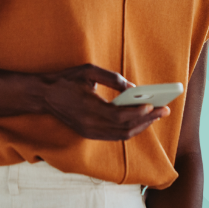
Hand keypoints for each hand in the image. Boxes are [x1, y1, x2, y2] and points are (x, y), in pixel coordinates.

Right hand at [39, 64, 168, 140]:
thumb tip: (133, 89)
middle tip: (164, 110)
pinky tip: (140, 120)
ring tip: (156, 115)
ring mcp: (89, 132)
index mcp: (89, 109)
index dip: (139, 113)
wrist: (44, 95)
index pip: (120, 116)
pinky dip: (130, 129)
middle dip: (147, 120)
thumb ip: (112, 79)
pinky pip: (114, 136)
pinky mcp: (89, 134)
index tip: (154, 106)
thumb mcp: (88, 71)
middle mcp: (90, 125)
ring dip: (141, 127)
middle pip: (125, 129)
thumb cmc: (67, 80)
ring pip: (121, 136)